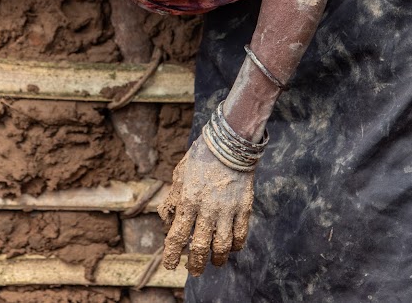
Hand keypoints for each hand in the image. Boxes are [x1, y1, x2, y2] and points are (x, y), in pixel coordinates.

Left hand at [159, 136, 254, 274]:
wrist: (229, 142)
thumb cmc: (201, 157)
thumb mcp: (179, 175)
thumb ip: (173, 199)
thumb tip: (167, 220)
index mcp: (188, 200)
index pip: (176, 235)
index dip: (171, 254)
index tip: (170, 265)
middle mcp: (207, 209)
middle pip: (199, 246)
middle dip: (195, 263)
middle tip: (193, 270)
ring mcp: (227, 210)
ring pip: (221, 246)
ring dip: (217, 259)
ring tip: (215, 263)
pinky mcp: (243, 207)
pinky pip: (240, 234)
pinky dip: (236, 245)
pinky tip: (232, 248)